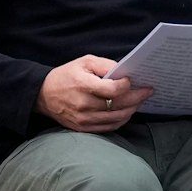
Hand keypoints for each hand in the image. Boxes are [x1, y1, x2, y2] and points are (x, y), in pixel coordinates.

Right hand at [37, 55, 151, 132]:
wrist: (43, 95)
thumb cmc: (67, 75)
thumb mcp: (84, 62)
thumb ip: (106, 65)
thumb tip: (125, 72)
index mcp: (83, 86)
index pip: (113, 90)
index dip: (127, 86)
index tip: (133, 80)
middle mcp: (84, 105)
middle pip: (118, 105)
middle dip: (137, 98)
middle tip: (148, 91)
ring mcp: (83, 119)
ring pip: (117, 118)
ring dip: (132, 110)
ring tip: (140, 101)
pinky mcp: (83, 128)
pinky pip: (109, 127)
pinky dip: (121, 120)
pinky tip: (127, 111)